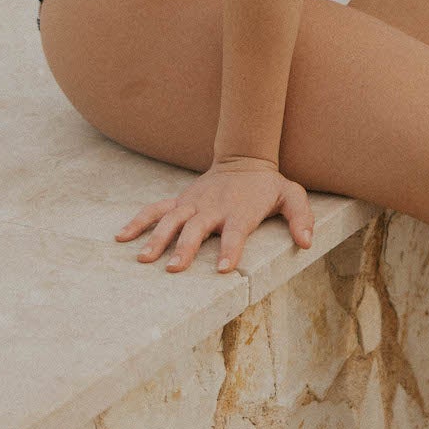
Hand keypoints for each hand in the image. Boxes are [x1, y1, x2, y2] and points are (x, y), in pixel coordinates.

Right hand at [114, 157, 314, 272]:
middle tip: (173, 269)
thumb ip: (301, 217)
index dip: (230, 249)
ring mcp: (193, 203)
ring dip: (157, 239)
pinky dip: (138, 222)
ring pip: (171, 220)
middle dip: (186, 249)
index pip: (235, 232)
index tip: (223, 269)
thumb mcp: (292, 195)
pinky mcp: (180, 201)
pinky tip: (121, 237)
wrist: (243, 159)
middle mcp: (213, 208)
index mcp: (240, 210)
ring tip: (143, 260)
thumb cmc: (268, 186)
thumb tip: (306, 242)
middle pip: (197, 229)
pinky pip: (155, 210)